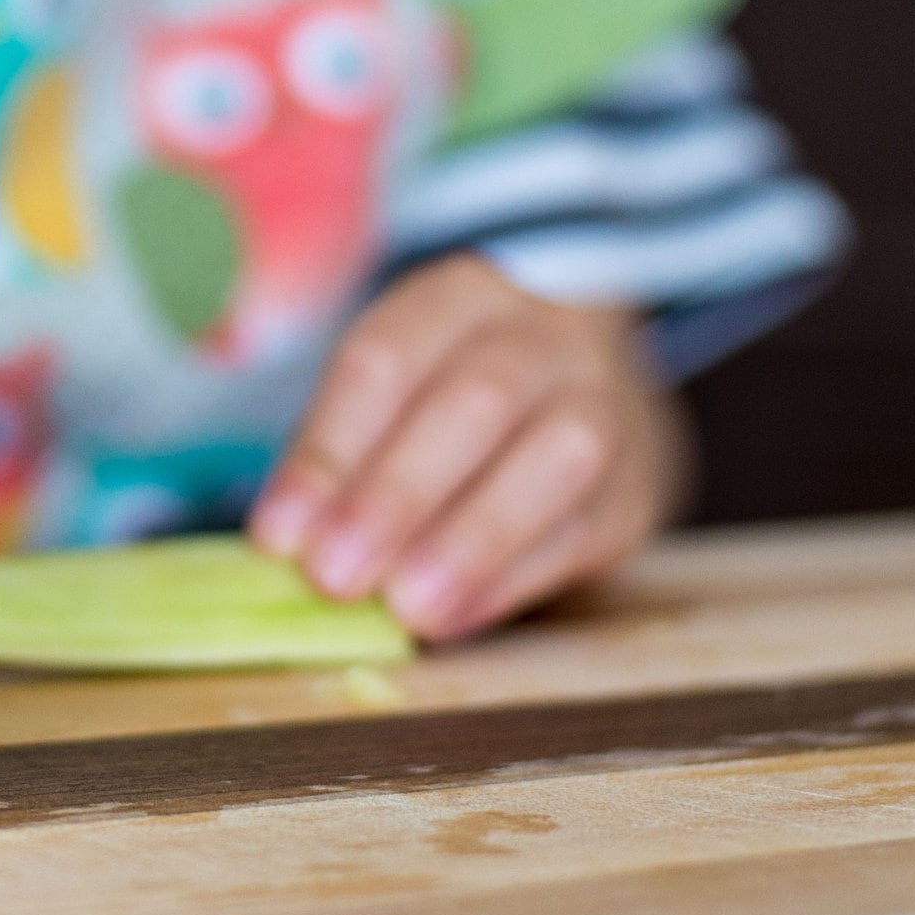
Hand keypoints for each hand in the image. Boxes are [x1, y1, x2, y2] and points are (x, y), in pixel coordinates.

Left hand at [246, 255, 686, 642]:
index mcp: (458, 297)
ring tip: (405, 607)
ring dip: (469, 544)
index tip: (277, 534)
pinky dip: (512, 579)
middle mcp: (543, 338)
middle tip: (334, 576)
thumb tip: (287, 541)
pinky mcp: (637, 487)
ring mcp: (604, 406)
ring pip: (553, 462)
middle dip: (396, 497)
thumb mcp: (390, 382)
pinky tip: (453, 616)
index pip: (386, 360)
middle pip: (475, 404)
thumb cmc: (446, 389)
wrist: (583, 381)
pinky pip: (584, 530)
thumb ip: (339, 452)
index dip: (327, 451)